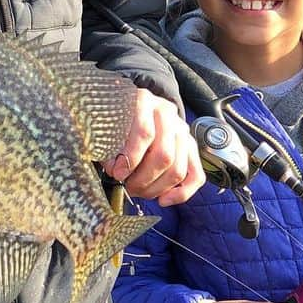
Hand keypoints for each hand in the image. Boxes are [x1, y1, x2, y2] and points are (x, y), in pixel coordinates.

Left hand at [102, 89, 203, 205]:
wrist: (131, 108)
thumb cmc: (115, 119)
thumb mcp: (106, 123)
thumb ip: (108, 143)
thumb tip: (114, 168)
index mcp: (144, 102)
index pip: (145, 133)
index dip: (130, 158)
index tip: (116, 173)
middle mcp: (167, 114)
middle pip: (164, 155)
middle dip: (142, 178)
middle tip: (126, 186)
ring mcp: (182, 130)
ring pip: (177, 169)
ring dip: (156, 188)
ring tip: (137, 190)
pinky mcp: (190, 147)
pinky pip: (195, 175)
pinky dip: (181, 193)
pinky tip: (163, 200)